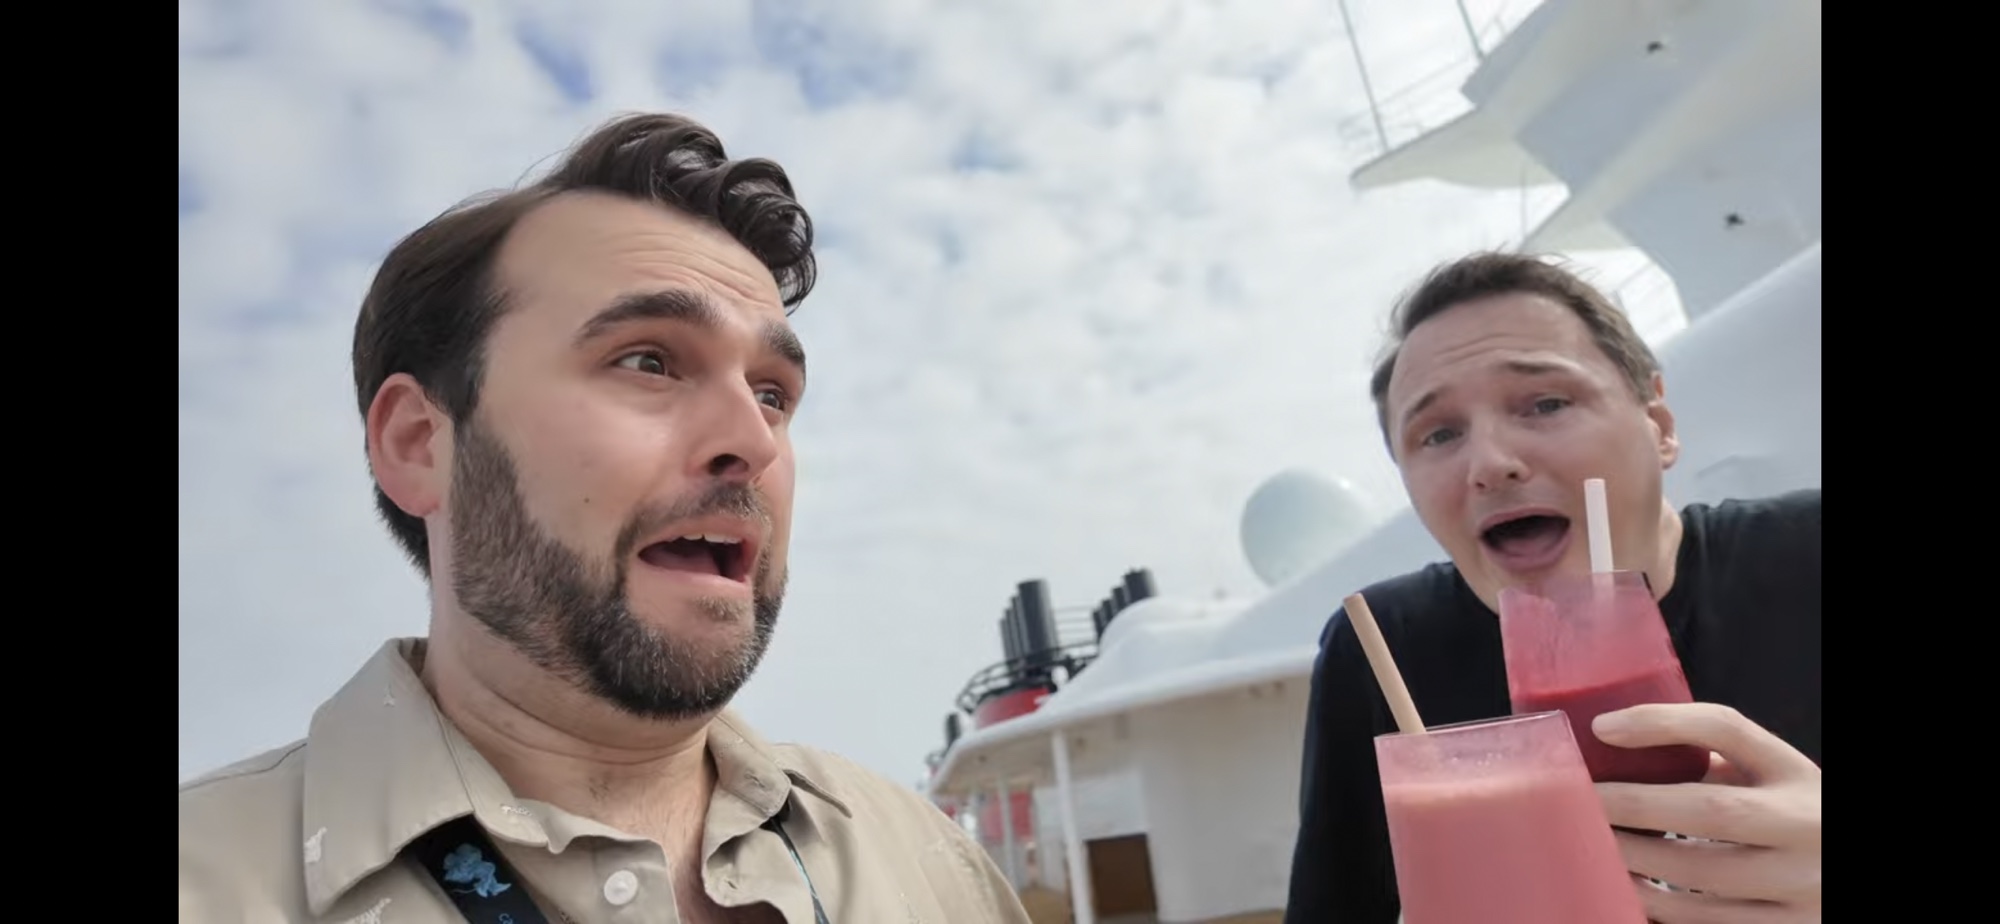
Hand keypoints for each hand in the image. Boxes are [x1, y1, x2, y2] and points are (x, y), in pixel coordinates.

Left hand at [1591, 703, 1819, 922]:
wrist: (1839, 876)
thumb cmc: (1793, 818)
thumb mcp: (1771, 776)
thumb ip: (1713, 759)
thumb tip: (1615, 743)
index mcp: (1796, 774)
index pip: (1729, 729)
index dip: (1663, 723)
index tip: (1601, 728)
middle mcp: (1805, 826)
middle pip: (1711, 809)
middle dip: (1633, 806)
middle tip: (1576, 803)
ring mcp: (1802, 885)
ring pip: (1702, 876)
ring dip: (1634, 863)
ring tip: (1587, 848)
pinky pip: (1707, 922)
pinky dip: (1658, 908)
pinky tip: (1624, 889)